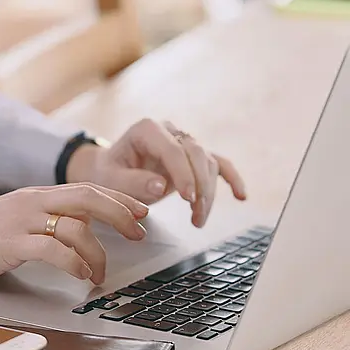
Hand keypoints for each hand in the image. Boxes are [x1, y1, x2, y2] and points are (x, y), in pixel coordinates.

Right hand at [0, 184, 147, 286]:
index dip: (118, 199)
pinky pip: (54, 251)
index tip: (141, 210)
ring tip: (101, 274)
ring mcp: (20, 221)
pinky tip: (81, 276)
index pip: (86, 188)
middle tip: (140, 233)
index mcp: (34, 195)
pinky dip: (74, 264)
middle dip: (121, 214)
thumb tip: (79, 231)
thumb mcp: (13, 220)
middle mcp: (31, 201)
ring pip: (76, 228)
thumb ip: (44, 220)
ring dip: (98, 254)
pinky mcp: (9, 245)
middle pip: (89, 198)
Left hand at [66, 119, 245, 227]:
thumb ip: (132, 182)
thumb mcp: (111, 180)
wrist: (109, 170)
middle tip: (196, 213)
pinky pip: (218, 163)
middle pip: (196, 153)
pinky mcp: (192, 157)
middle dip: (200, 185)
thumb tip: (161, 185)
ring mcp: (182, 142)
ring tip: (198, 219)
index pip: (173, 149)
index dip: (184, 173)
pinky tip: (241, 195)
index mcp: (146, 130)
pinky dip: (231, 178)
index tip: (187, 198)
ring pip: (207, 162)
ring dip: (208, 192)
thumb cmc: (108, 173)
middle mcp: (168, 131)